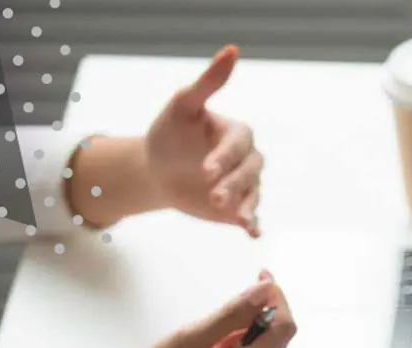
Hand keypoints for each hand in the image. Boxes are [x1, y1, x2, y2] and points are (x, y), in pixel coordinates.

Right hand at [98, 270, 295, 347]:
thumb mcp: (189, 340)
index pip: (283, 330)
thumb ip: (232, 314)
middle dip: (262, 316)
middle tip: (233, 301)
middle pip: (278, 342)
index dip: (277, 301)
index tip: (261, 278)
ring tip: (211, 336)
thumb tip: (265, 291)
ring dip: (249, 334)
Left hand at [146, 46, 262, 235]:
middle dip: (234, 184)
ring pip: (254, 194)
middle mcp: (246, 160)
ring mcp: (244, 185)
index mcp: (237, 134)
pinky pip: (251, 216)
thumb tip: (232, 50)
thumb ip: (209, 82)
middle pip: (250, 171)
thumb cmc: (170, 133)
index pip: (239, 144)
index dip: (225, 157)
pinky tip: (252, 233)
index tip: (206, 170)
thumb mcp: (182, 105)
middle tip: (214, 197)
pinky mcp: (238, 207)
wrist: (158, 170)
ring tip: (237, 218)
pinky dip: (254, 224)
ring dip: (246, 205)